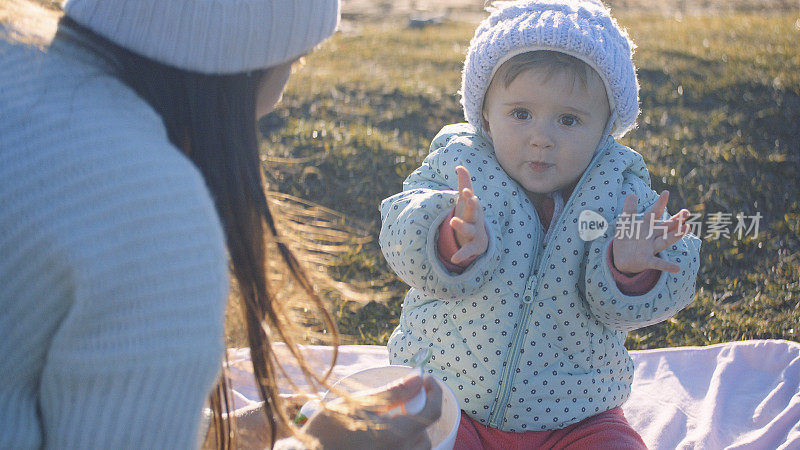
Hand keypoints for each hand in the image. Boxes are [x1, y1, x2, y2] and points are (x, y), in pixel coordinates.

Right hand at [302, 374, 442, 448]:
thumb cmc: (328, 431)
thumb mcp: (359, 404)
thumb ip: (393, 392)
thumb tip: (418, 378)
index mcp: (395, 435)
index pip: (431, 412)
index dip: (434, 392)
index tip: (427, 378)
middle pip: (425, 432)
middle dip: (418, 412)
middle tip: (398, 401)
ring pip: (416, 446)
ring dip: (410, 430)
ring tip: (387, 419)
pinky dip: (401, 442)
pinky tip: (380, 434)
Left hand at [450, 166, 487, 264]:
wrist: (480, 237)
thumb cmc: (470, 214)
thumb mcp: (465, 200)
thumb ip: (464, 183)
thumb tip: (459, 166)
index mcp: (473, 208)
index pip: (471, 199)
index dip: (468, 194)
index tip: (465, 188)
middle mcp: (476, 219)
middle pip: (473, 211)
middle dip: (471, 204)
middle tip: (468, 196)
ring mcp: (474, 233)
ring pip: (469, 229)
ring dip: (462, 226)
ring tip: (452, 221)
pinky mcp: (472, 246)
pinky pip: (467, 251)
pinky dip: (462, 255)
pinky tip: (455, 259)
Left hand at [612, 190, 689, 273]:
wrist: (622, 258)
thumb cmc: (627, 238)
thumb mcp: (625, 224)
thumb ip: (629, 210)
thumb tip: (632, 194)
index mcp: (647, 226)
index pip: (654, 213)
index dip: (660, 203)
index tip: (666, 192)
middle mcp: (652, 236)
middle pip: (666, 227)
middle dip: (676, 220)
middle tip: (686, 212)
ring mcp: (651, 248)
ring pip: (665, 241)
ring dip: (675, 236)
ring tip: (687, 228)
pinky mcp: (647, 261)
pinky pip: (658, 264)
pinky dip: (667, 266)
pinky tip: (676, 268)